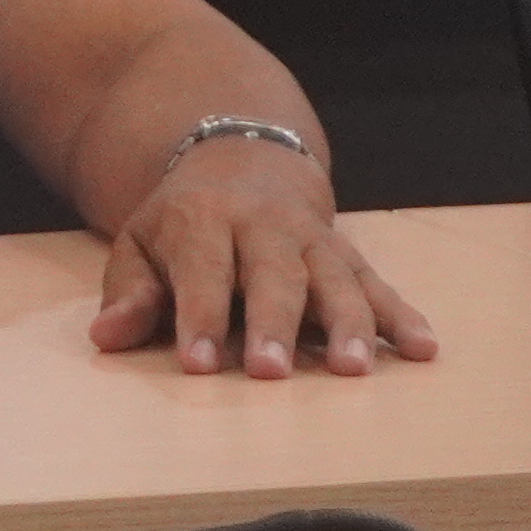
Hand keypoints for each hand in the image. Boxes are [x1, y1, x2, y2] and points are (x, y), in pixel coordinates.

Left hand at [95, 143, 434, 377]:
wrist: (242, 157)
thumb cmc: (182, 223)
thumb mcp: (140, 244)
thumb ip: (128, 292)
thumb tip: (105, 337)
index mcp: (203, 219)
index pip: (202, 272)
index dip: (199, 318)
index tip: (197, 365)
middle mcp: (265, 226)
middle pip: (274, 276)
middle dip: (274, 326)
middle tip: (271, 373)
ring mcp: (314, 239)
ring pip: (336, 279)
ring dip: (348, 324)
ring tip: (353, 368)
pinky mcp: (349, 253)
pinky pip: (379, 285)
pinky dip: (404, 316)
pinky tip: (424, 349)